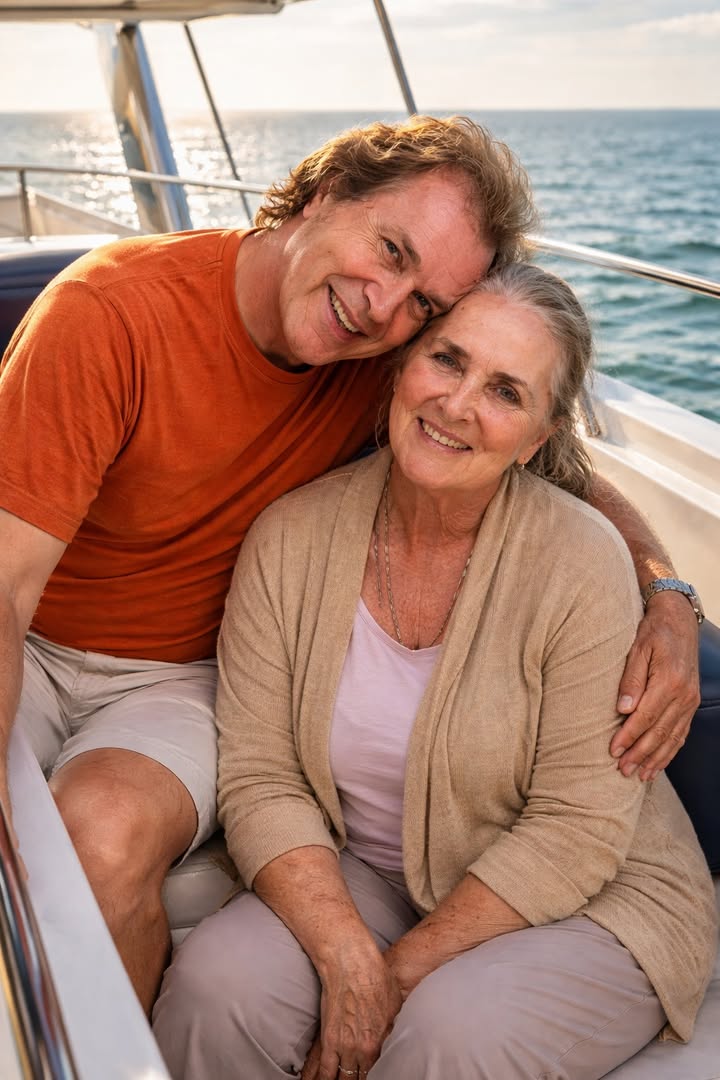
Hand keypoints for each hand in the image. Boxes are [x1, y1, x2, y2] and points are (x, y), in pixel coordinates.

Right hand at [300, 946, 402, 1079]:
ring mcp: (343, 1046)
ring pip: (341, 1079)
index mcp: (379, 1043)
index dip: (375, 1077)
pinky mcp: (327, 1040)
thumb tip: (393, 1040)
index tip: (373, 1076)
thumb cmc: (376, 979)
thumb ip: (392, 1030)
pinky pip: (324, 1070)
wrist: (352, 964)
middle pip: (358, 1079)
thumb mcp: (395, 1007)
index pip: (377, 1074)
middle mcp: (361, 1050)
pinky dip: (324, 1079)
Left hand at [610, 592, 699, 779]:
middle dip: (639, 754)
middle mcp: (684, 695)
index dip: (628, 736)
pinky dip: (670, 751)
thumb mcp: (637, 649)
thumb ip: (631, 680)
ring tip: (639, 775)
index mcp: (669, 681)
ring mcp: (690, 701)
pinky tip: (658, 764)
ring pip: (672, 738)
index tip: (613, 750)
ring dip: (655, 759)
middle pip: (659, 732)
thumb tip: (623, 709)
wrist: (679, 621)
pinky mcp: (691, 703)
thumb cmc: (654, 632)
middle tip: (622, 770)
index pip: (645, 717)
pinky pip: (681, 733)